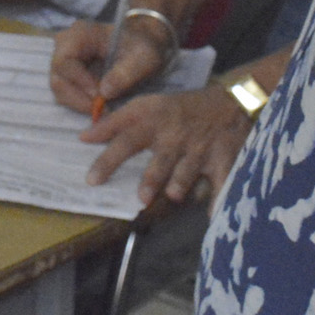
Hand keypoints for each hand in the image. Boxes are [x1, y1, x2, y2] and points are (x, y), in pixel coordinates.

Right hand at [49, 17, 173, 111]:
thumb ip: (127, 72)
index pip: (65, 62)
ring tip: (102, 110)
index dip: (79, 83)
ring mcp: (65, 60)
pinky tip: (99, 107)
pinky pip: (66, 93)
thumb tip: (104, 92)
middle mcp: (66, 45)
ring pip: (59, 88)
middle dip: (78, 98)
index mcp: (80, 34)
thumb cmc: (144, 46)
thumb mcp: (145, 57)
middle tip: (101, 111)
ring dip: (79, 103)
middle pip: (58, 78)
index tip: (99, 98)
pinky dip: (80, 103)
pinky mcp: (69, 74)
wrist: (145, 44)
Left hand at [79, 87, 252, 206]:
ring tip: (173, 195)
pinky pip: (222, 182)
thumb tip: (84, 138)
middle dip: (151, 179)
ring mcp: (200, 148)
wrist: (229, 101)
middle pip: (159, 160)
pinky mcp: (223, 159)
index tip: (92, 180)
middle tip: (142, 198)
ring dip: (180, 184)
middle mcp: (175, 136)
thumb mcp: (147, 106)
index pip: (126, 140)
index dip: (108, 159)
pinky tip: (215, 213)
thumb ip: (115, 122)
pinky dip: (220, 198)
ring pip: (187, 171)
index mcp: (153, 121)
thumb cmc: (179, 109)